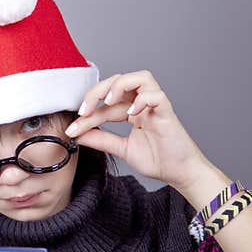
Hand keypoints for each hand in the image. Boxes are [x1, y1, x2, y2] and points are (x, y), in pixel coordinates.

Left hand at [64, 70, 211, 192]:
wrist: (180, 174)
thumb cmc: (158, 160)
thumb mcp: (122, 149)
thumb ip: (101, 140)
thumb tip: (77, 135)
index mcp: (132, 111)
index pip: (106, 104)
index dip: (87, 114)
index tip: (71, 129)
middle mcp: (143, 105)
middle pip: (119, 81)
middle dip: (97, 91)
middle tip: (84, 110)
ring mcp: (156, 107)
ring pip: (140, 78)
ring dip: (119, 85)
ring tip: (108, 102)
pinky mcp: (167, 113)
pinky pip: (156, 95)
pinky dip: (142, 99)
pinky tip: (132, 114)